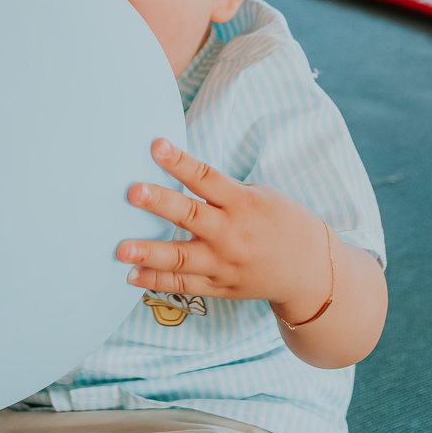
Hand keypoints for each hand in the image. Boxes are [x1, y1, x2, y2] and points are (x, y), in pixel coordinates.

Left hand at [118, 138, 331, 319]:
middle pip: (191, 216)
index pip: (207, 179)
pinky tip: (131, 275)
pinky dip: (157, 281)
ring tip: (121, 248)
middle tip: (133, 192)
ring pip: (182, 258)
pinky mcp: (220, 287)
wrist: (310, 269)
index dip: (181, 162)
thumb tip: (177, 173)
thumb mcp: (260, 196)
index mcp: (243, 203)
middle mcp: (232, 234)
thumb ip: (221, 190)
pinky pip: (184, 285)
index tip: (156, 145)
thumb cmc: (280, 222)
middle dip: (160, 203)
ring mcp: (224, 264)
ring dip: (149, 253)